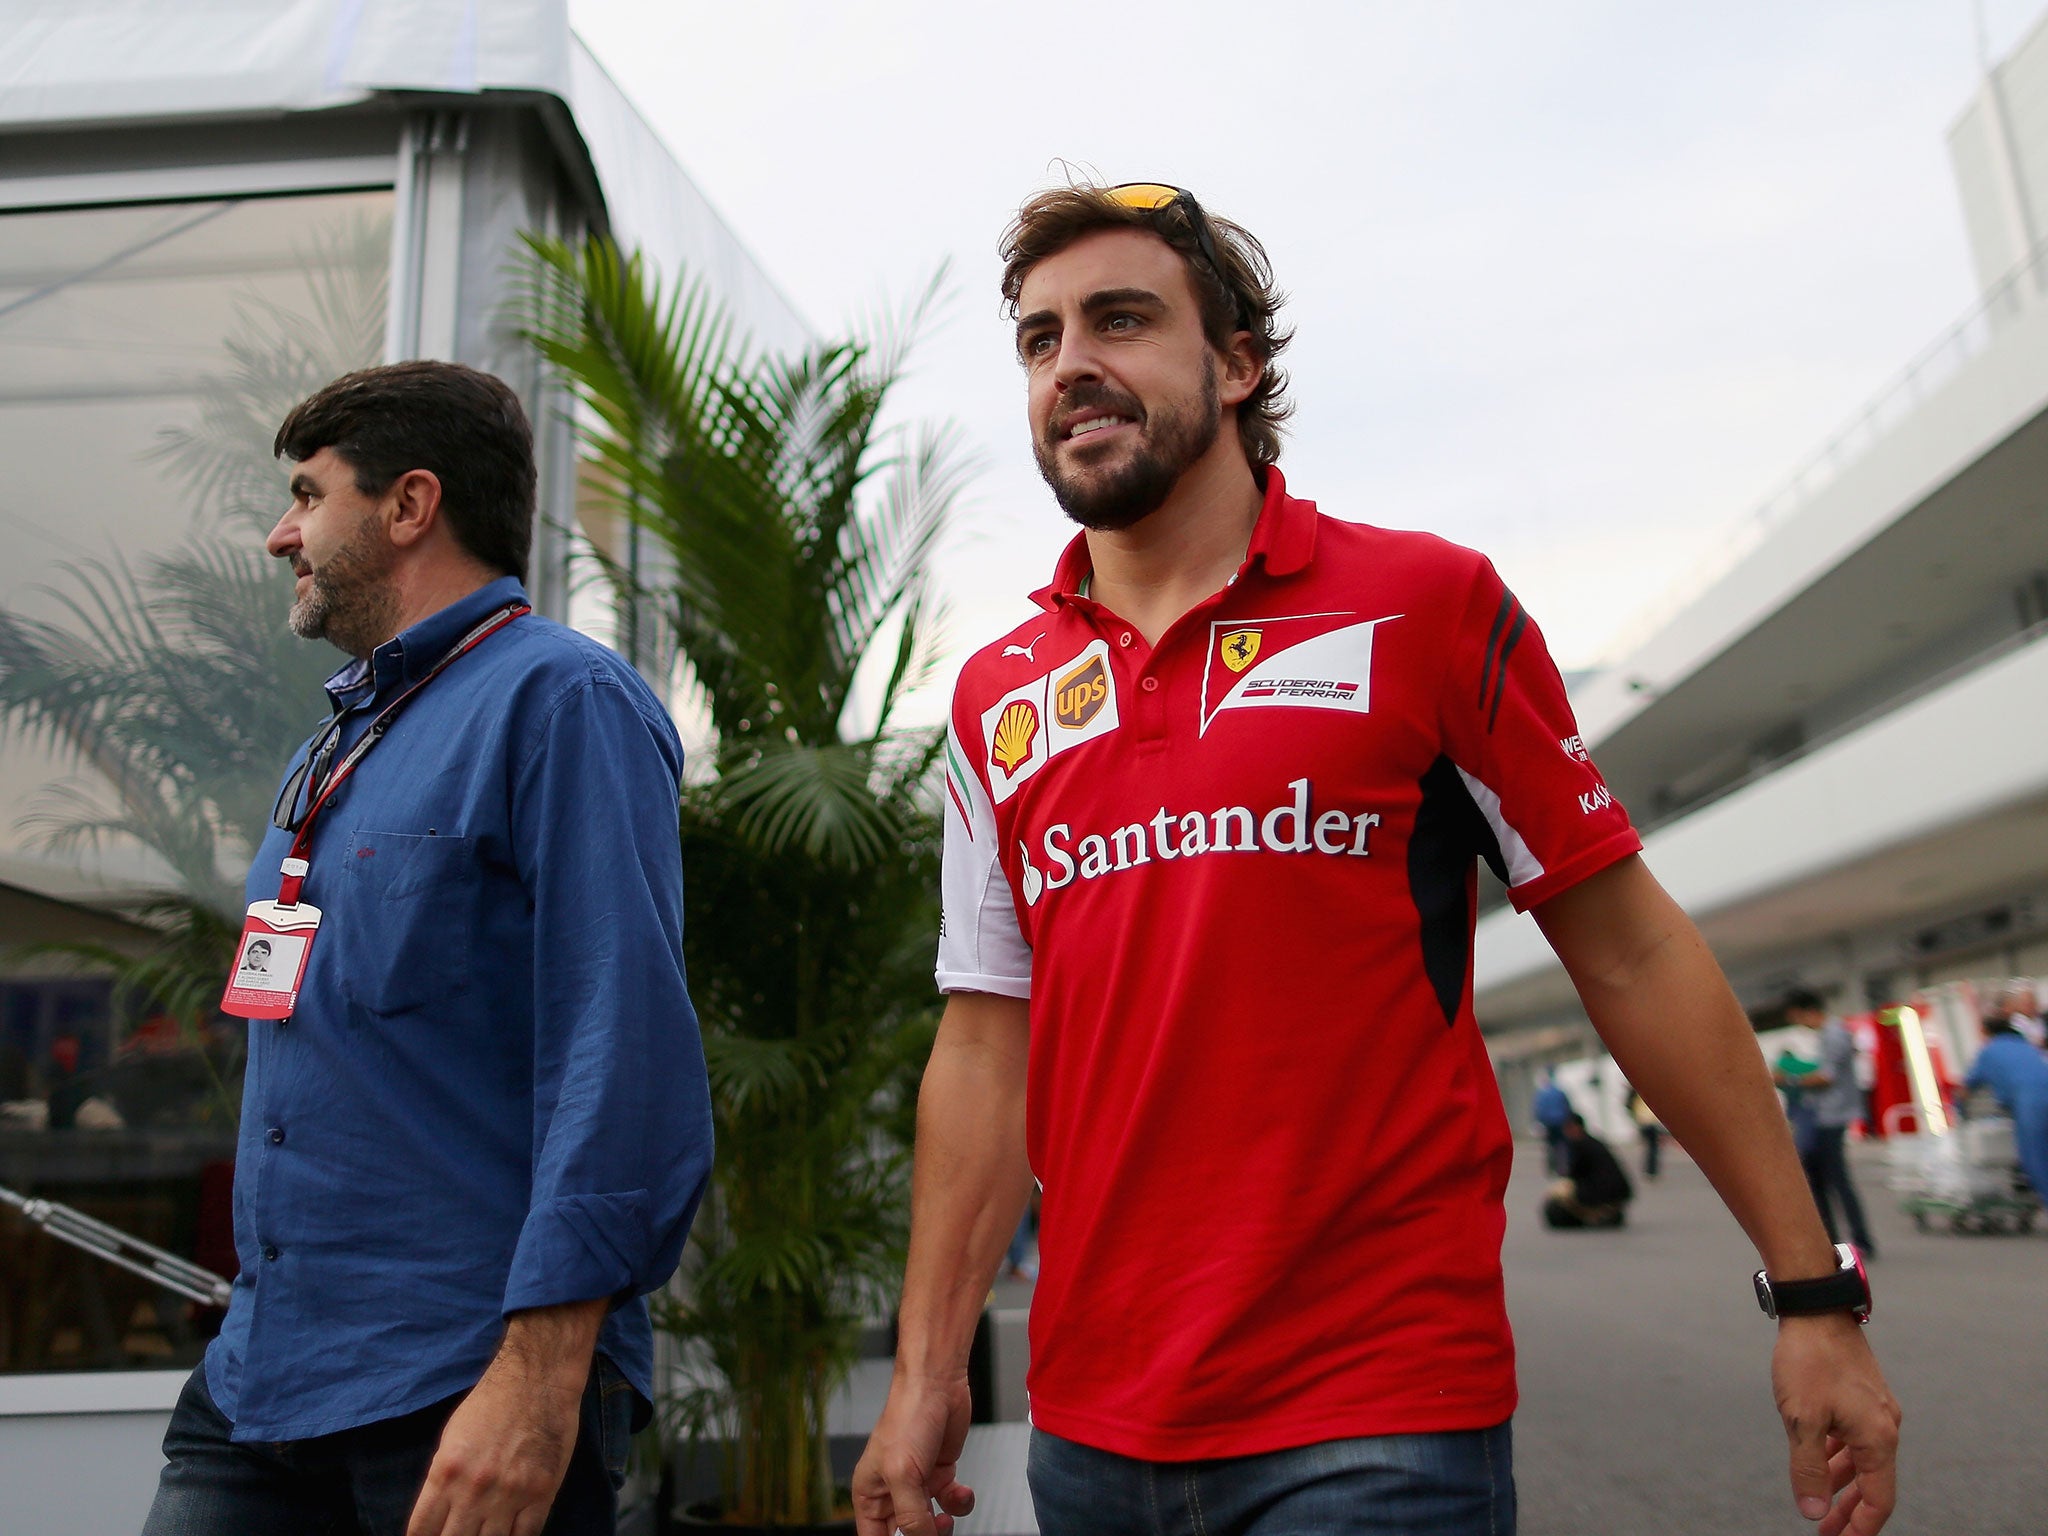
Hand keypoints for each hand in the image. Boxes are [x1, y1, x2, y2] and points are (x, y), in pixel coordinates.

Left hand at [407, 1301, 602, 1535]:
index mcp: (445, 1472)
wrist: (538, 1378)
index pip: (422, 1530)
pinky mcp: (542, 1492)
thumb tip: (437, 1516)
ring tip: (482, 1533)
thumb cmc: (492, 1402)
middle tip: (458, 1534)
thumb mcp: (451, 1438)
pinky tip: (509, 1534)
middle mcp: (474, 1489)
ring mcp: (510, 1494)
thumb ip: (442, 1480)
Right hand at [851, 1372, 974, 1535]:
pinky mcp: (939, 1474)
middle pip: (905, 1534)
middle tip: (935, 1530)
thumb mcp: (903, 1474)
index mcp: (869, 1494)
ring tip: (946, 1513)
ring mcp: (917, 1484)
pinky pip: (950, 1504)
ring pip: (930, 1524)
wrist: (937, 1383)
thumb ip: (911, 1516)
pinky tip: (961, 1490)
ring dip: (943, 1525)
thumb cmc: (907, 1416)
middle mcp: (892, 1491)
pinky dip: (959, 1503)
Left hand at [1773, 1313, 1901, 1534]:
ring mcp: (1874, 1410)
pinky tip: (1820, 1462)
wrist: (1815, 1308)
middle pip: (1872, 1484)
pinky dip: (1839, 1457)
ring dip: (1841, 1484)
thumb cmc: (1808, 1361)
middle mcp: (1884, 1426)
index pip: (1879, 1500)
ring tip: (1819, 1505)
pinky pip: (1853, 1438)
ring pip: (1861, 1460)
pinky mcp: (1860, 1395)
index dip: (1861, 1527)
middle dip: (1849, 1512)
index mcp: (1878, 1438)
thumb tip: (1813, 1510)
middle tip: (1826, 1531)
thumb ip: (1808, 1468)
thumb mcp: (1802, 1420)